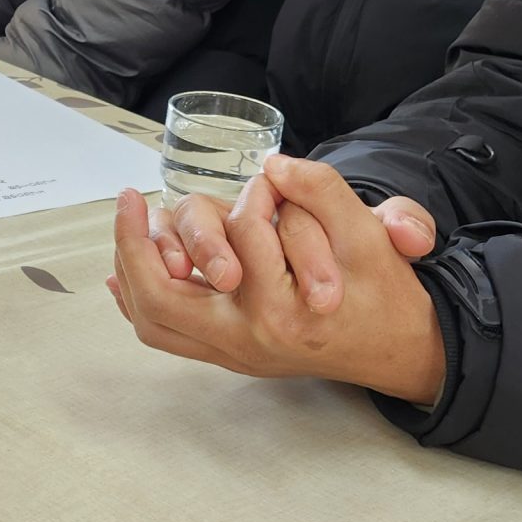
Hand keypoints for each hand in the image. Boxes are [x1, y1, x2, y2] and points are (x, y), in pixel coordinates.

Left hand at [108, 178, 444, 404]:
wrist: (399, 349)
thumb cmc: (383, 292)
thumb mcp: (367, 234)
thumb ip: (323, 192)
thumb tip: (273, 167)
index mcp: (282, 310)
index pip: (242, 236)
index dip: (258, 196)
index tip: (273, 182)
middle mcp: (247, 340)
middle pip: (162, 294)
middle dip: (135, 243)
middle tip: (128, 198)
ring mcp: (232, 353)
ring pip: (152, 318)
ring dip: (132, 269)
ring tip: (129, 224)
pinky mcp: (227, 355)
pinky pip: (164, 333)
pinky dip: (138, 301)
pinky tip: (122, 271)